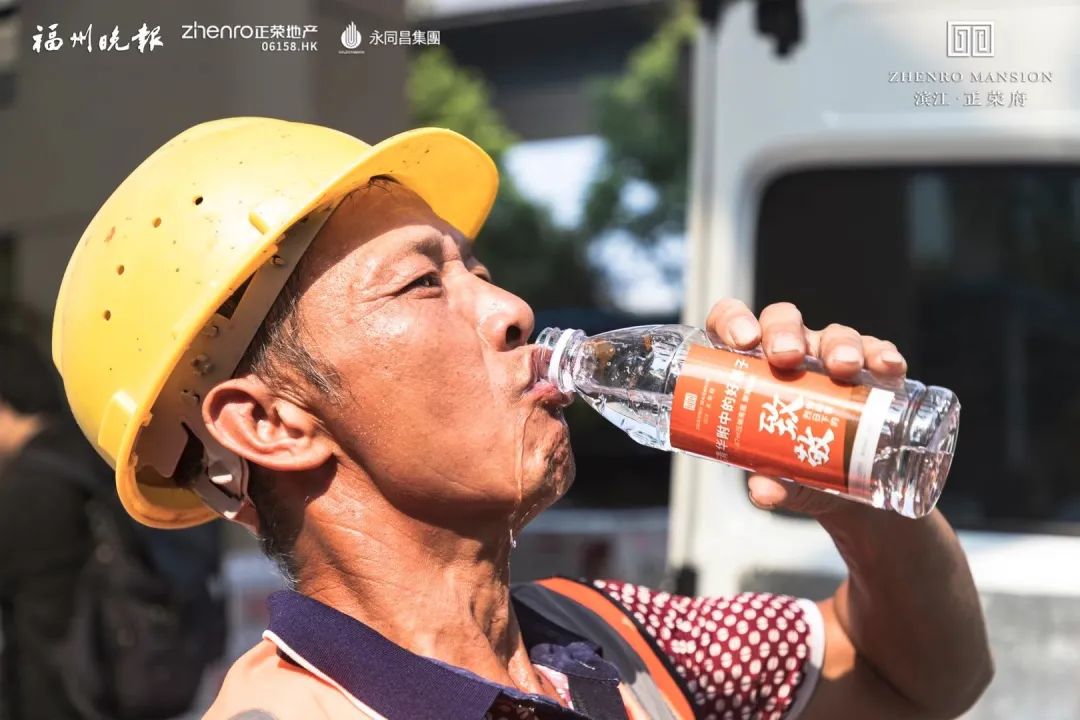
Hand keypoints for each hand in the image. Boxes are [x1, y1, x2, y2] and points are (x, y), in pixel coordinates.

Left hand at [705, 299, 907, 517]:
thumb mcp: (786, 480)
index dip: (733, 322)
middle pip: (783, 322)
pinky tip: (888, 368)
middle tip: (787, 357)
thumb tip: (764, 491)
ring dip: (839, 345)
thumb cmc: (801, 469)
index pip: (733, 326)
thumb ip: (773, 483)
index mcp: (753, 369)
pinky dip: (882, 355)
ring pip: (832, 334)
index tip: (742, 340)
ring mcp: (831, 358)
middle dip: (785, 332)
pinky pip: (877, 352)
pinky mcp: (872, 372)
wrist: (851, 490)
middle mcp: (791, 354)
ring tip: (844, 368)